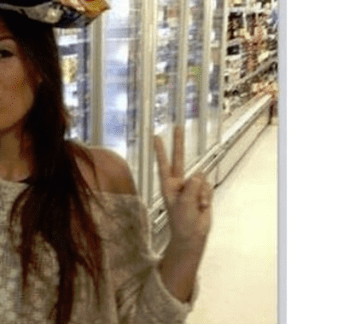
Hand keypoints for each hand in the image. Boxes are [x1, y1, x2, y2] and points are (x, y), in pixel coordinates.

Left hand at [153, 125, 212, 245]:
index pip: (163, 164)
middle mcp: (179, 182)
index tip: (155, 136)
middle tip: (177, 126)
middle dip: (178, 143)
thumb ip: (191, 187)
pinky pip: (208, 186)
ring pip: (200, 177)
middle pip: (179, 158)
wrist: (193, 235)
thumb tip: (198, 174)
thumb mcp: (184, 204)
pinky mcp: (202, 191)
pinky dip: (207, 196)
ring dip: (202, 192)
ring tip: (198, 206)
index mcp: (168, 185)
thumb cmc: (182, 221)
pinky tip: (203, 206)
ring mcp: (191, 186)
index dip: (160, 150)